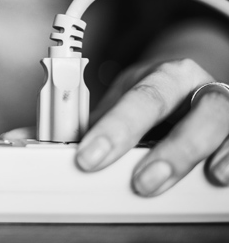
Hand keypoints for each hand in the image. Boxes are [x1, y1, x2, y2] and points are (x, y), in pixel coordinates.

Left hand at [76, 58, 228, 195]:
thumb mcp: (123, 99)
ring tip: (185, 182)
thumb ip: (95, 122)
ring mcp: (226, 107)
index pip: (141, 99)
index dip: (116, 129)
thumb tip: (48, 144)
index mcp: (166, 76)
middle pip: (195, 113)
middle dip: (170, 151)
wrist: (189, 81)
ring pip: (222, 124)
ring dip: (201, 158)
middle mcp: (201, 87)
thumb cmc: (153, 94)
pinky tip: (218, 177)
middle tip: (141, 183)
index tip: (89, 157)